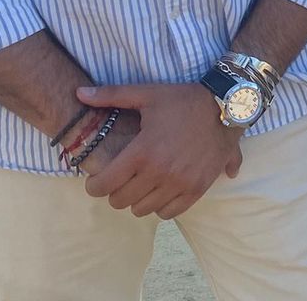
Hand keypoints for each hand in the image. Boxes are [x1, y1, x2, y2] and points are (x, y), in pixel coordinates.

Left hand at [76, 83, 244, 219]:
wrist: (228, 106)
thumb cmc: (184, 100)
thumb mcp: (148, 94)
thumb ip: (111, 95)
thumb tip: (78, 93)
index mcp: (143, 151)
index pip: (104, 185)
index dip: (94, 186)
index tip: (95, 182)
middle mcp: (160, 172)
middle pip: (121, 201)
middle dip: (115, 192)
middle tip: (121, 180)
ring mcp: (180, 183)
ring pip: (143, 210)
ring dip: (138, 200)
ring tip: (141, 185)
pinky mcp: (198, 188)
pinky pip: (169, 213)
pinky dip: (161, 206)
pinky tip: (161, 191)